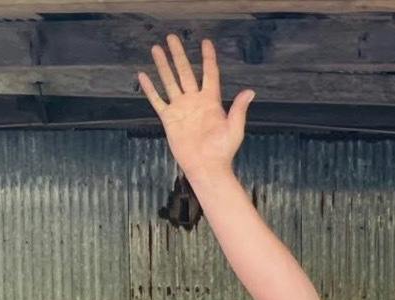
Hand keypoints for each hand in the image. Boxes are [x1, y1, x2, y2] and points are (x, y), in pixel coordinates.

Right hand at [138, 35, 252, 181]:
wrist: (206, 167)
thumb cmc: (223, 150)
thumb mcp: (235, 128)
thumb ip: (239, 109)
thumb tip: (250, 91)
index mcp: (211, 101)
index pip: (209, 73)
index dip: (208, 58)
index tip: (206, 42)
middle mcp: (194, 101)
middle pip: (185, 72)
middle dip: (178, 55)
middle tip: (172, 37)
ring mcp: (180, 108)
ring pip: (169, 81)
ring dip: (163, 65)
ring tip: (156, 48)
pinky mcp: (169, 118)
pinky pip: (157, 100)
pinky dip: (150, 88)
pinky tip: (143, 75)